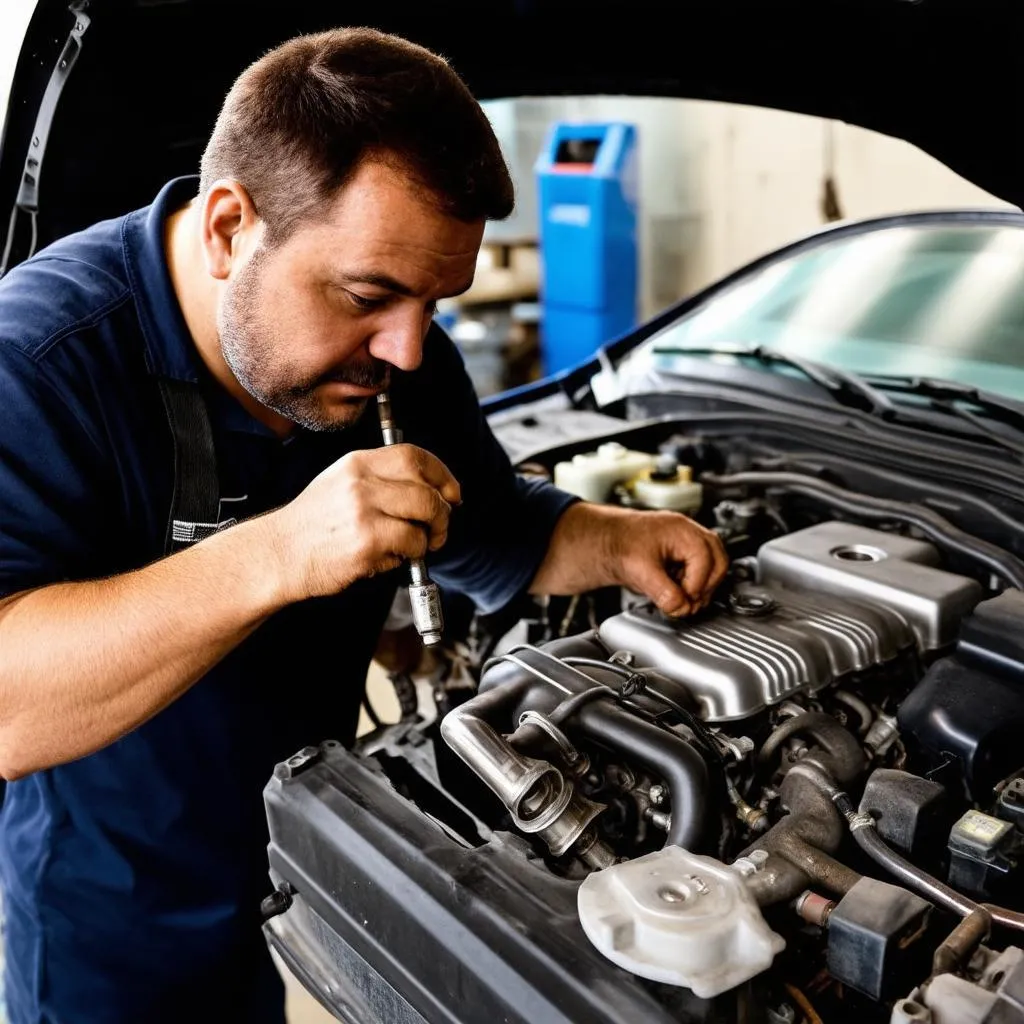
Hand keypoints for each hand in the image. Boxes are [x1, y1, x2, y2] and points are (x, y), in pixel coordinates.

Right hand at [265, 444, 460, 601]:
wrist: (278, 554)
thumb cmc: (312, 525)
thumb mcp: (341, 483)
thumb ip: (381, 480)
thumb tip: (431, 489)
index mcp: (357, 463)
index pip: (414, 456)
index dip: (442, 475)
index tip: (452, 493)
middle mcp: (361, 482)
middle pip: (427, 490)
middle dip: (443, 513)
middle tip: (438, 528)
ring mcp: (363, 512)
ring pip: (425, 519)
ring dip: (429, 538)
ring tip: (415, 546)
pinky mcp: (366, 542)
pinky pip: (411, 546)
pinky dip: (410, 556)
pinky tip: (390, 558)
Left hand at [608, 509, 728, 616]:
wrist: (605, 539)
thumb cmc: (619, 544)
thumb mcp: (640, 571)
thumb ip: (663, 592)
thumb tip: (681, 607)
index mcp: (682, 532)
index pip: (706, 563)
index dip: (695, 588)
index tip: (683, 602)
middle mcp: (689, 532)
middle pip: (719, 562)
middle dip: (706, 587)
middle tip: (689, 603)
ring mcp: (688, 539)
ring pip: (714, 564)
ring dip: (702, 585)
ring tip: (683, 597)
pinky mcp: (683, 549)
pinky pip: (702, 566)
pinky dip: (694, 580)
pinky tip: (677, 587)